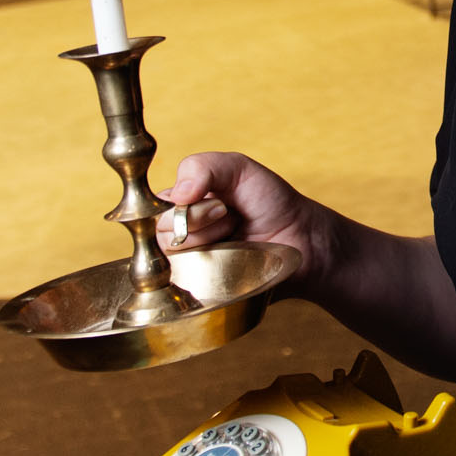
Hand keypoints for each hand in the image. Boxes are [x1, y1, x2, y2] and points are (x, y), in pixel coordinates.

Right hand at [158, 151, 334, 299]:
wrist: (300, 239)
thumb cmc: (270, 201)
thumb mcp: (238, 169)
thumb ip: (203, 167)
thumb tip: (176, 194)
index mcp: (183, 204)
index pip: (156, 206)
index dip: (184, 204)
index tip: (221, 203)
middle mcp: (181, 233)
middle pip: (162, 231)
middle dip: (200, 220)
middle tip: (231, 217)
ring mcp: (190, 262)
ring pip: (173, 256)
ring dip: (209, 242)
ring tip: (234, 236)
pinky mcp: (200, 288)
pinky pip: (183, 282)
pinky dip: (208, 267)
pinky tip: (231, 259)